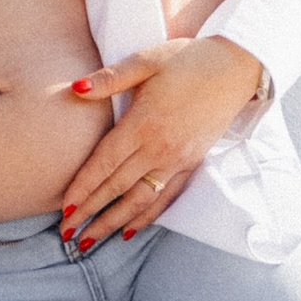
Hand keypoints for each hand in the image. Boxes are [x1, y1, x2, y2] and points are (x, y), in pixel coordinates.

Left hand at [57, 38, 265, 252]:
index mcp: (143, 124)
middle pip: (117, 188)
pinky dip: (148, 216)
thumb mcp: (146, 60)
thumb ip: (110, 79)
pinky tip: (131, 230)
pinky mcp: (193, 163)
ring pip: (140, 200)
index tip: (64, 209)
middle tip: (68, 234)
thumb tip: (75, 89)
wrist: (236, 67)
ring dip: (114, 222)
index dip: (83, 188)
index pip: (104, 164)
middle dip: (90, 212)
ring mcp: (178, 160)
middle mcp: (160, 148)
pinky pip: (167, 197)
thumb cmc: (187, 60)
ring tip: (92, 240)